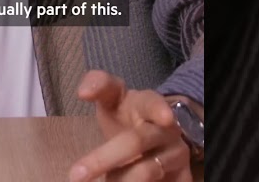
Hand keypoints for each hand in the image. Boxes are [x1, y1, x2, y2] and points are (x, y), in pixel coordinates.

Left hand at [68, 71, 192, 181]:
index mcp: (149, 105)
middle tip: (75, 176)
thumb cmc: (126, 118)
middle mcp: (167, 128)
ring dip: (120, 179)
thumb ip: (99, 86)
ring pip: (147, 170)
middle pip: (136, 142)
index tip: (165, 117)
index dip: (158, 109)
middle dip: (102, 159)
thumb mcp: (113, 100)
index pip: (152, 102)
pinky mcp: (183, 177)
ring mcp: (177, 154)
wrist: (156, 141)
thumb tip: (83, 90)